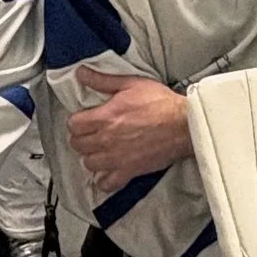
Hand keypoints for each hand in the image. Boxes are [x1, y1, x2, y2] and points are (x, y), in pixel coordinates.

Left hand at [66, 66, 191, 194]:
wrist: (183, 125)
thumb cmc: (160, 103)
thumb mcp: (130, 84)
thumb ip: (102, 80)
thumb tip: (80, 72)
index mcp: (104, 118)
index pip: (73, 125)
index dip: (77, 120)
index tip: (86, 118)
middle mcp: (106, 140)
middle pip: (77, 145)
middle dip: (82, 137)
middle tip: (92, 133)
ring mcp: (116, 158)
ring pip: (88, 164)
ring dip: (91, 156)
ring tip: (100, 150)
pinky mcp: (129, 171)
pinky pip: (107, 184)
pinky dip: (104, 180)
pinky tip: (108, 171)